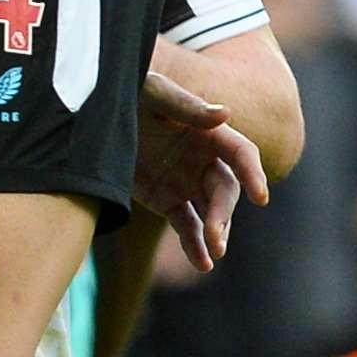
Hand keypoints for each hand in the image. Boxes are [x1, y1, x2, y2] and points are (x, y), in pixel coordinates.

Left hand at [132, 69, 270, 269]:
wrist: (95, 116)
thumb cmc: (130, 93)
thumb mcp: (152, 93)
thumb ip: (186, 106)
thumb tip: (225, 113)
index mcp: (209, 132)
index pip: (241, 153)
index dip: (254, 173)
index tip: (261, 197)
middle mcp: (204, 160)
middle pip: (226, 190)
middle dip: (224, 214)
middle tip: (216, 237)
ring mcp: (187, 183)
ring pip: (210, 213)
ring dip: (216, 234)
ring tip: (213, 255)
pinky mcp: (168, 201)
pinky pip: (187, 227)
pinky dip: (195, 246)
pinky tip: (203, 263)